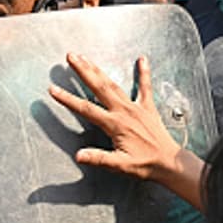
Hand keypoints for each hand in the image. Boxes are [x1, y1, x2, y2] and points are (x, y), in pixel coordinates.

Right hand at [49, 53, 186, 183]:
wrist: (169, 163)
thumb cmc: (145, 165)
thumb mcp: (120, 165)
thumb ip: (99, 159)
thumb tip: (79, 155)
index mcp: (115, 124)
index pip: (86, 109)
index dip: (68, 99)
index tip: (53, 89)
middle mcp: (124, 111)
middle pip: (99, 87)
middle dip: (83, 71)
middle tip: (70, 57)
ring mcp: (136, 107)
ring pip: (114, 84)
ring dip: (99, 70)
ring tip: (87, 58)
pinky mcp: (147, 108)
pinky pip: (145, 87)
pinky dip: (144, 73)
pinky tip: (142, 59)